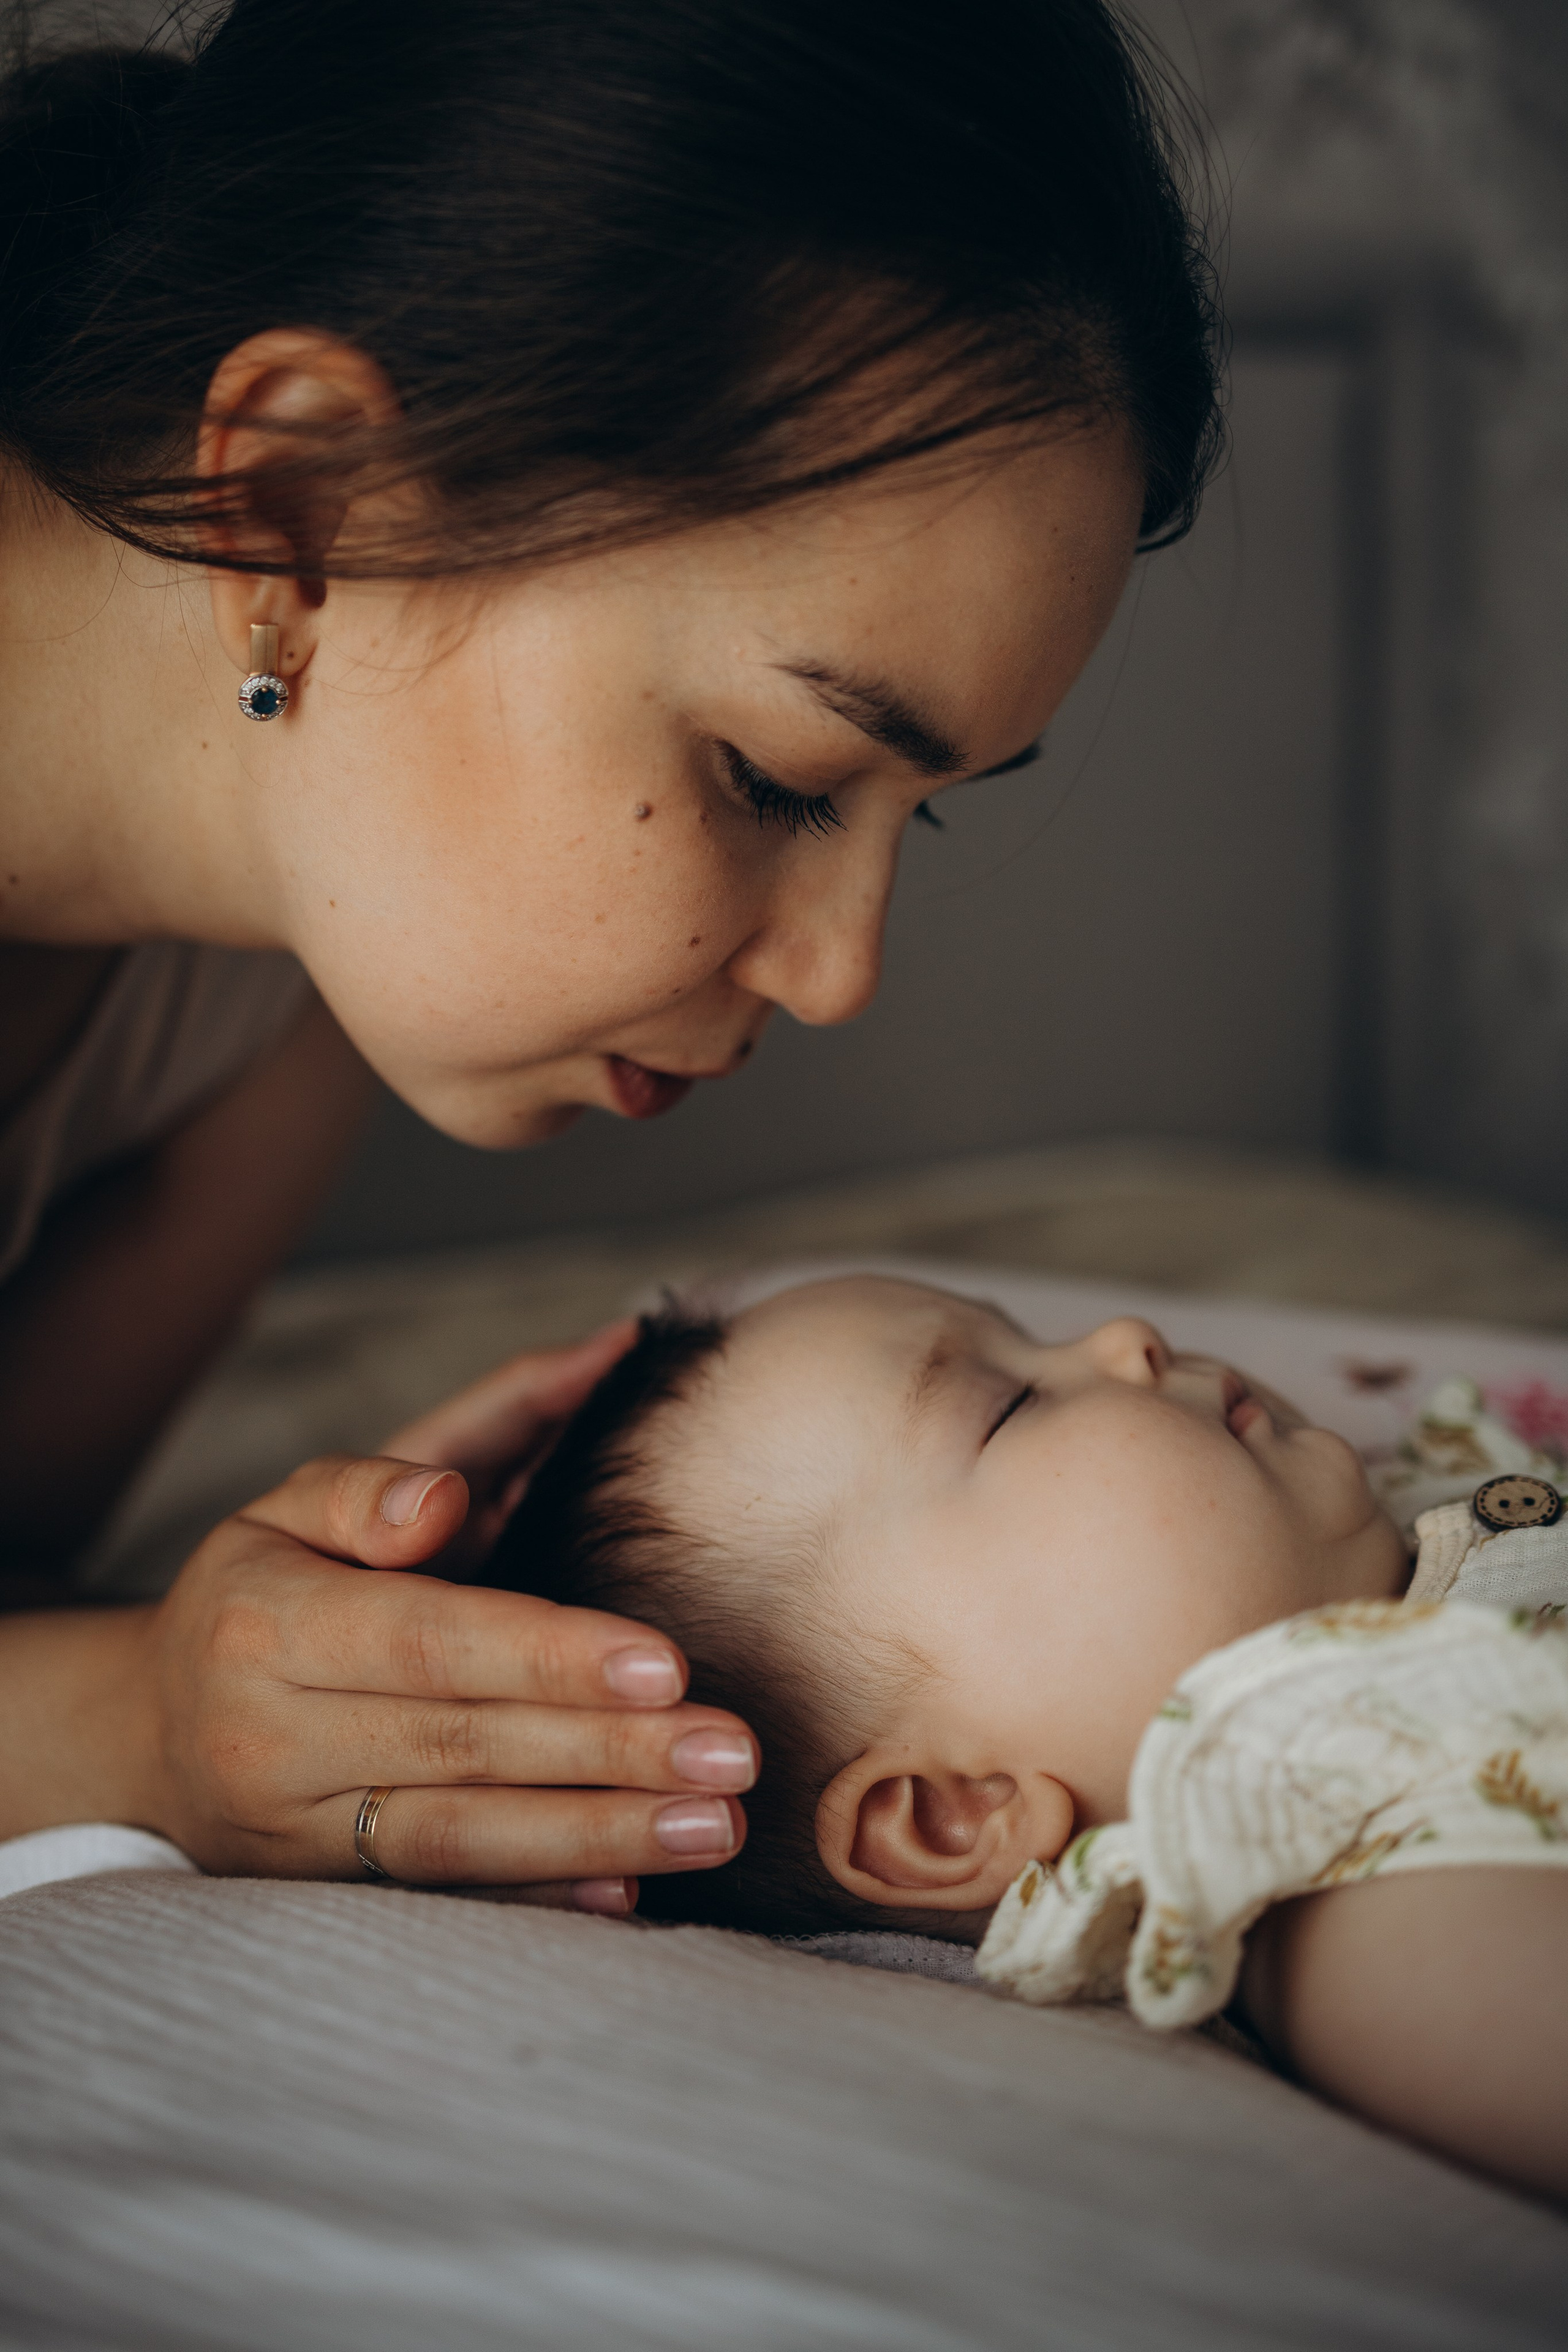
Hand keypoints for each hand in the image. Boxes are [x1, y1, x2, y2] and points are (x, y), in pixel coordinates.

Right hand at [108, 1332, 754, 1906]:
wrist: (150, 1727)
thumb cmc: (260, 1588)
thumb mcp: (289, 1505)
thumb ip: (382, 1480)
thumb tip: (453, 1483)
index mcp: (263, 1619)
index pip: (428, 1638)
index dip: (548, 1654)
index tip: (666, 1662)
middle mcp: (267, 1734)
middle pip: (461, 1746)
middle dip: (609, 1752)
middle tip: (733, 1752)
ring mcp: (290, 1829)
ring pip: (458, 1840)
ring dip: (598, 1837)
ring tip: (715, 1827)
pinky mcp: (316, 1893)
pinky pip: (437, 1902)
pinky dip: (537, 1904)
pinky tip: (628, 1898)